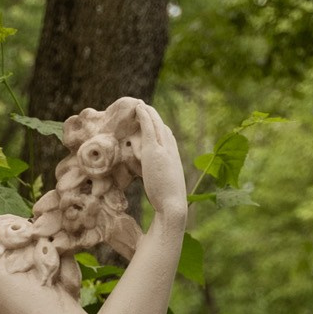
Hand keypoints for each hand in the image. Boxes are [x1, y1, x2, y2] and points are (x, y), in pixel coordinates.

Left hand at [123, 99, 189, 233]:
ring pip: (157, 124)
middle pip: (164, 129)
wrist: (173, 208)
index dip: (161, 131)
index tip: (154, 126)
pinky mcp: (154, 151)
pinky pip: (149, 127)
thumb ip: (158, 187)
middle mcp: (173, 152)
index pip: (169, 140)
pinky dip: (144, 115)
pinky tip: (137, 107)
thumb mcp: (164, 194)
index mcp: (175, 162)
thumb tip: (153, 193)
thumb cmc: (167, 208)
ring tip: (139, 105)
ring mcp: (164, 150)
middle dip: (155, 119)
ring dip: (149, 113)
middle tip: (145, 109)